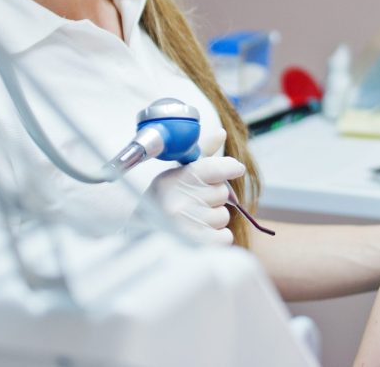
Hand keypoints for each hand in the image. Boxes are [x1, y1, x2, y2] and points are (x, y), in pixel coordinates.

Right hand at [145, 127, 244, 244]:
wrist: (143, 239)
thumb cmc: (163, 202)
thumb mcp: (176, 175)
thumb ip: (202, 156)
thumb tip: (222, 133)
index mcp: (174, 180)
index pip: (213, 167)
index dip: (230, 167)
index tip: (236, 168)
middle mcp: (180, 202)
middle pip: (222, 193)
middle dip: (212, 199)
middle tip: (193, 204)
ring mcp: (188, 226)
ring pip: (223, 216)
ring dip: (213, 220)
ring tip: (191, 221)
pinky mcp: (198, 246)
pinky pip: (225, 236)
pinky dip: (216, 238)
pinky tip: (197, 235)